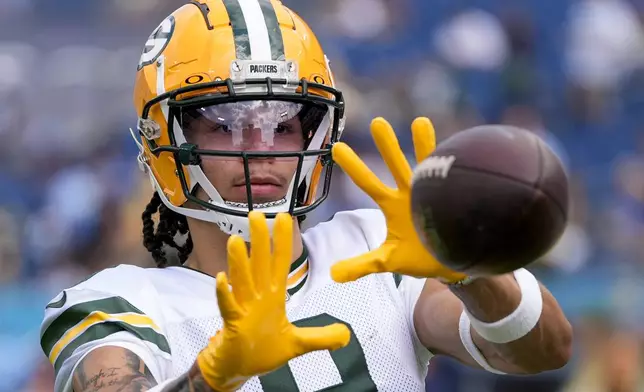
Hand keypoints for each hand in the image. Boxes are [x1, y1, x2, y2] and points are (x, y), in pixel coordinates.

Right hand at [197, 212, 350, 390]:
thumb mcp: (298, 343)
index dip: (282, 241)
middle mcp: (258, 297)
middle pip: (259, 264)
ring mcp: (244, 309)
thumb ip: (322, 337)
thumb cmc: (264, 350)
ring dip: (239, 261)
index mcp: (273, 296)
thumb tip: (347, 335)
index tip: (284, 217)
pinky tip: (221, 279)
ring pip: (242, 281)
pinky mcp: (233, 324)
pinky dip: (225, 294)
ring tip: (236, 240)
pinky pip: (228, 306)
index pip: (279, 263)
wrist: (240, 369)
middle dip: (259, 240)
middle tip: (256, 214)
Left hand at [331, 117, 467, 283]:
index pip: (369, 182)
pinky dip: (455, 166)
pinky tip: (458, 150)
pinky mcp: (454, 199)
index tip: (336, 148)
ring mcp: (433, 194)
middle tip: (377, 122)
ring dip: (424, 145)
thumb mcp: (388, 261)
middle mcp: (410, 193)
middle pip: (396, 165)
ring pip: (426, 165)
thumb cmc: (420, 258)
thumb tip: (332, 275)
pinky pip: (454, 180)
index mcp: (392, 204)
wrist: (453, 265)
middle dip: (388, 145)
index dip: (354, 166)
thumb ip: (361, 264)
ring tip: (420, 121)